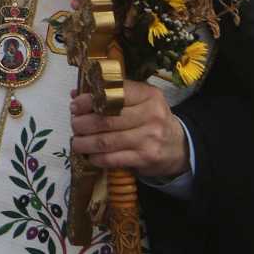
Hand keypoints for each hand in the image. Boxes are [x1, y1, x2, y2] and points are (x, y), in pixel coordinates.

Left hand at [69, 81, 188, 179]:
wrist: (178, 146)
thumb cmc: (150, 119)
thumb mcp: (138, 101)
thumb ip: (109, 96)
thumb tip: (74, 94)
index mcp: (148, 95)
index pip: (113, 94)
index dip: (88, 101)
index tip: (74, 106)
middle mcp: (151, 115)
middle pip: (105, 119)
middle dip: (82, 123)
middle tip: (74, 125)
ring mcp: (149, 138)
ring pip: (105, 141)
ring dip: (84, 143)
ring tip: (76, 142)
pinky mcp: (146, 158)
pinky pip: (112, 159)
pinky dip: (96, 158)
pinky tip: (90, 155)